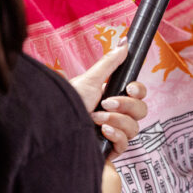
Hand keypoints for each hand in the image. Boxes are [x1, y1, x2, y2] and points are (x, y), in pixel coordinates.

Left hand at [69, 43, 147, 160]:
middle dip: (126, 105)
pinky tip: (102, 132)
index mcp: (112, 97)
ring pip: (134, 127)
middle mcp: (115, 115)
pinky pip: (125, 144)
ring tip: (95, 118)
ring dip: (116, 120)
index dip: (138, 91)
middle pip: (141, 110)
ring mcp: (113, 133)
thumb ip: (109, 63)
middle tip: (106, 103)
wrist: (51, 128)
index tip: (128, 88)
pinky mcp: (109, 149)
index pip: (139, 95)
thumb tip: (124, 42)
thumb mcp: (88, 80)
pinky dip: (116, 136)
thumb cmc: (66, 104)